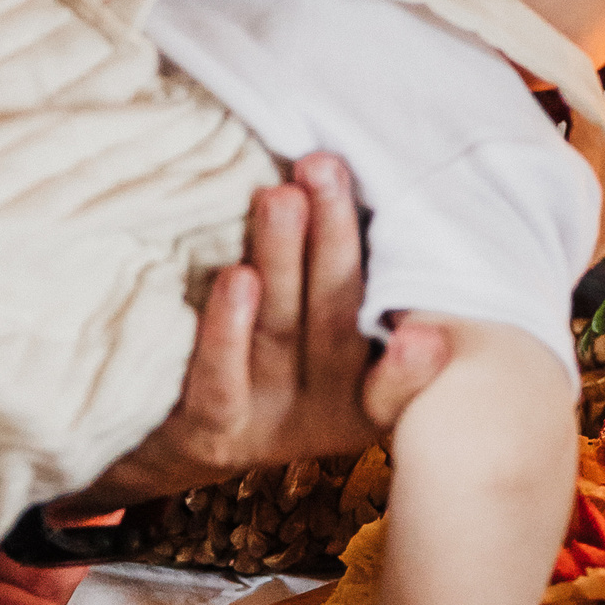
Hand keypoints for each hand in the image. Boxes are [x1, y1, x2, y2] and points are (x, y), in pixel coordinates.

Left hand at [57, 154, 450, 512]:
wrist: (176, 435)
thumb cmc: (264, 355)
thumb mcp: (317, 329)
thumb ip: (346, 277)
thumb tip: (346, 175)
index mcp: (368, 387)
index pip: (400, 375)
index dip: (414, 366)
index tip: (428, 336)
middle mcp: (327, 411)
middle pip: (336, 322)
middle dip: (335, 240)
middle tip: (326, 169)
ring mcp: (269, 422)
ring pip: (280, 334)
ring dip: (284, 258)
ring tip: (283, 196)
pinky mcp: (212, 430)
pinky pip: (221, 382)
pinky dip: (228, 331)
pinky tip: (236, 278)